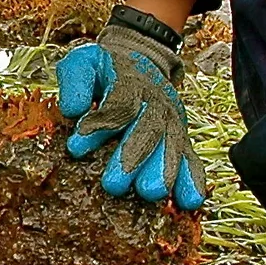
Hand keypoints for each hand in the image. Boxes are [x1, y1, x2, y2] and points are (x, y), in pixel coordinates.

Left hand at [54, 6, 206, 210]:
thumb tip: (73, 109)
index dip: (101, 123)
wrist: (137, 62)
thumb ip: (76, 82)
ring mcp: (171, 121)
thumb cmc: (103, 69)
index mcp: (130, 82)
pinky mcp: (180, 139)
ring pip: (172, 146)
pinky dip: (192, 180)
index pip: (119, 103)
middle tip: (114, 184)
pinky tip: (189, 201)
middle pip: (149, 129)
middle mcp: (156, 102)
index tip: (75, 146)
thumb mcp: (83, 63)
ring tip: (151, 194)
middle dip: (133, 156)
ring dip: (164, 172)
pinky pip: (191, 159)